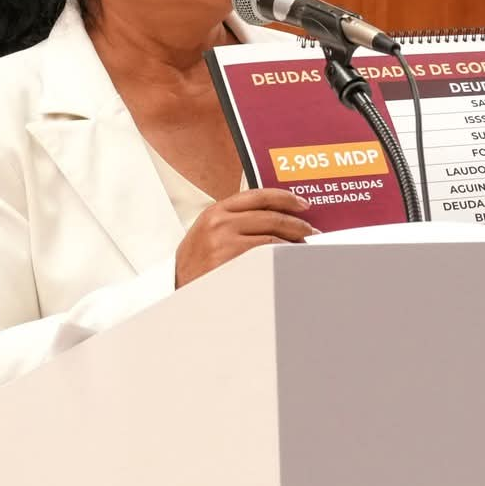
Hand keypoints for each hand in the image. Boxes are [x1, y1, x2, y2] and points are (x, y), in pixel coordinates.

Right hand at [175, 188, 315, 286]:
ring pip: (273, 237)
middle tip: (310, 230)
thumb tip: (274, 218)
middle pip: (271, 216)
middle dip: (296, 224)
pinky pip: (267, 256)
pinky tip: (291, 259)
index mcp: (216, 211)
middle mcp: (220, 223)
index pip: (258, 196)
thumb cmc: (195, 264)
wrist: (174, 289)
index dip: (284, 198)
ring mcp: (225, 243)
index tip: (301, 203)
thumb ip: (234, 221)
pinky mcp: (232, 262)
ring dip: (294, 242)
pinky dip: (284, 256)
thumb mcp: (208, 233)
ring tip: (303, 247)